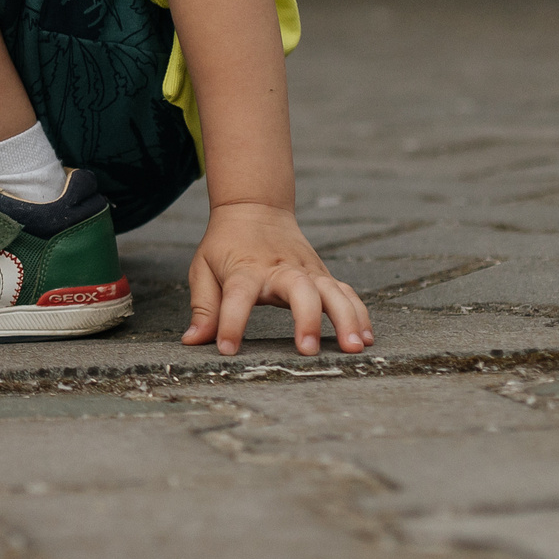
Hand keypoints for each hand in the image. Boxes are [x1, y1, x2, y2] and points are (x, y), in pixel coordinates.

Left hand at [183, 202, 372, 356]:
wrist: (253, 209)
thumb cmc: (225, 245)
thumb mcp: (203, 269)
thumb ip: (203, 307)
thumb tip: (192, 341)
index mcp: (245, 269)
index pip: (237, 296)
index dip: (231, 323)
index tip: (227, 350)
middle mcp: (281, 269)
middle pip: (299, 290)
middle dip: (306, 319)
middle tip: (308, 350)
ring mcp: (307, 270)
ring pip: (333, 291)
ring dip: (346, 319)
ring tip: (354, 347)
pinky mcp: (323, 274)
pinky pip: (347, 293)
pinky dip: (359, 313)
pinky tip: (366, 338)